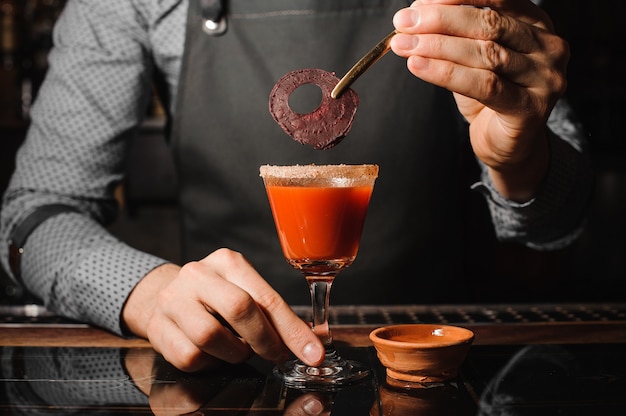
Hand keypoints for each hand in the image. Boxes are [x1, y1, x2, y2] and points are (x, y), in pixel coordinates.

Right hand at [122, 248, 323, 371]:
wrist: (161, 296)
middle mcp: (198, 274)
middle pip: (240, 309)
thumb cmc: (214, 298)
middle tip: (276, 355)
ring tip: (236, 348)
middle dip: (265, 341)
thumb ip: (271, 313)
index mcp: (228, 262)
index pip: (266, 298)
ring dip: (233, 353)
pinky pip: (190, 356)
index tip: (312, 353)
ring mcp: (173, 300)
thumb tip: (307, 342)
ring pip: (211, 337)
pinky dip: (208, 363)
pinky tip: (212, 353)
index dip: (292, 330)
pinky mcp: (157, 327)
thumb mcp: (244, 292)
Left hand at [391, 0, 569, 200]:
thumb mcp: (472, 57)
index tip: (419, 2)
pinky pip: (483, 85)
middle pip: (489, 23)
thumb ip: (454, 34)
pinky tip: (418, 66)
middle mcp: (547, 46)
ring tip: (403, 44)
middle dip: (440, 20)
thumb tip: (414, 14)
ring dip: (437, 46)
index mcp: (536, 22)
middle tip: (404, 21)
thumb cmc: (490, 95)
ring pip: (485, 54)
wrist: (507, 144)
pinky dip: (445, 73)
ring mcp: (544, 78)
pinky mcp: (530, 108)